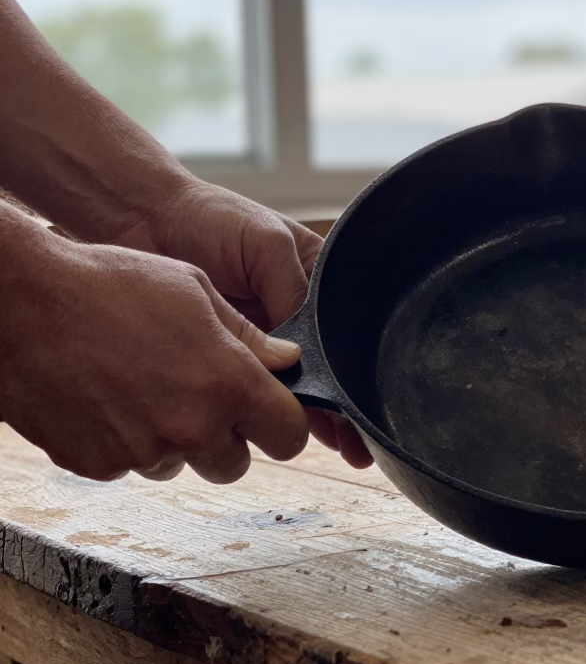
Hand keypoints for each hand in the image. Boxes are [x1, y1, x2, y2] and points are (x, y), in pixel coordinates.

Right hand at [0, 239, 306, 481]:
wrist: (18, 303)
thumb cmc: (108, 283)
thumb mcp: (194, 290)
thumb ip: (248, 335)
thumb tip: (286, 361)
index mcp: (228, 383)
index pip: (289, 436)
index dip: (282, 425)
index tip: (269, 413)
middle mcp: (191, 427)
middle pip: (236, 464)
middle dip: (226, 437)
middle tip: (200, 397)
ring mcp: (142, 452)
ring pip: (181, 464)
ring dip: (174, 440)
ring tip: (144, 386)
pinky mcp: (97, 466)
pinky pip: (130, 466)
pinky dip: (126, 442)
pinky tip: (108, 398)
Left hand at [112, 179, 373, 467]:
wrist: (140, 221)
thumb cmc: (208, 218)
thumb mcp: (265, 243)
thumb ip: (291, 289)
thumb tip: (306, 350)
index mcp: (316, 281)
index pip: (347, 331)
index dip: (357, 367)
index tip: (368, 403)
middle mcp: (294, 312)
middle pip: (326, 364)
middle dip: (340, 401)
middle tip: (357, 441)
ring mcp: (261, 335)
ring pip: (292, 382)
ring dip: (308, 411)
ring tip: (334, 445)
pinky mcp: (226, 353)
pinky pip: (251, 387)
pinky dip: (263, 407)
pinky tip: (280, 428)